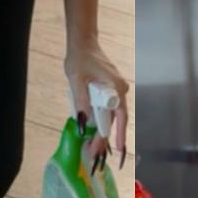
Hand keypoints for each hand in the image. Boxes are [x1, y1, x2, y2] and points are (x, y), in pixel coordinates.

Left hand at [64, 38, 129, 167]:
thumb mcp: (77, 81)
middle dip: (106, 137)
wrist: (83, 43)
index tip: (113, 150)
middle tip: (95, 154)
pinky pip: (107, 108)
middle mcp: (120, 90)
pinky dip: (101, 119)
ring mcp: (116, 90)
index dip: (113, 136)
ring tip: (93, 146)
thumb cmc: (80, 59)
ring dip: (103, 130)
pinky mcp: (110, 89)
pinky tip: (93, 130)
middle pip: (115, 118)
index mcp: (116, 88)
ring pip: (111, 114)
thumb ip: (81, 103)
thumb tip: (84, 125)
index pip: (119, 117)